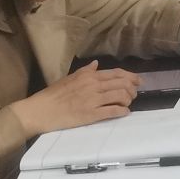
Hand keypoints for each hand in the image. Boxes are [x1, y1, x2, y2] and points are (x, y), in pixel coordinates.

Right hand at [11, 61, 139, 136]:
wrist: (41, 110)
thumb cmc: (53, 95)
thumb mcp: (70, 78)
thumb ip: (85, 71)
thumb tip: (96, 64)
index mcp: (89, 76)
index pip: (116, 73)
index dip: (131, 77)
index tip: (138, 81)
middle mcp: (93, 85)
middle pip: (122, 84)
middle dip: (132, 89)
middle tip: (134, 94)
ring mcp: (93, 100)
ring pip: (120, 96)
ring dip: (128, 100)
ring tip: (128, 103)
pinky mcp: (91, 114)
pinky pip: (112, 111)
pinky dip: (122, 111)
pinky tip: (124, 112)